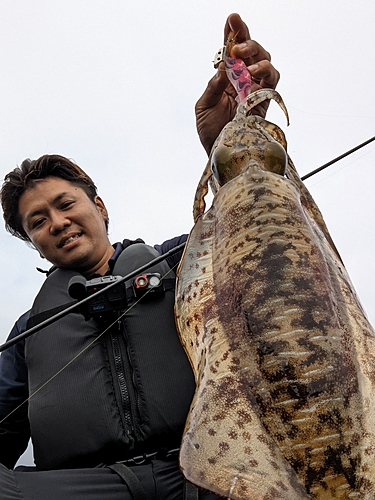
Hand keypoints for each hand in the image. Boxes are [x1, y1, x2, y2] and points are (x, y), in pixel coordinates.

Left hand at [195, 13, 279, 154]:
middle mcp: (243, 82)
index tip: (231, 19)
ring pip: (266, 62)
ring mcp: (255, 91)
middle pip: (252, 52)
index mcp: (227, 80)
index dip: (232, 34)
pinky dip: (266, 72)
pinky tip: (254, 70)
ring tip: (243, 53)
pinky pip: (272, 81)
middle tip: (236, 37)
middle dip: (245, 39)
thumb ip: (212, 87)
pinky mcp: (265, 102)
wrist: (220, 154)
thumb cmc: (211, 132)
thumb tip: (222, 67)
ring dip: (256, 53)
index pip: (231, 53)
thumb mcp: (204, 107)